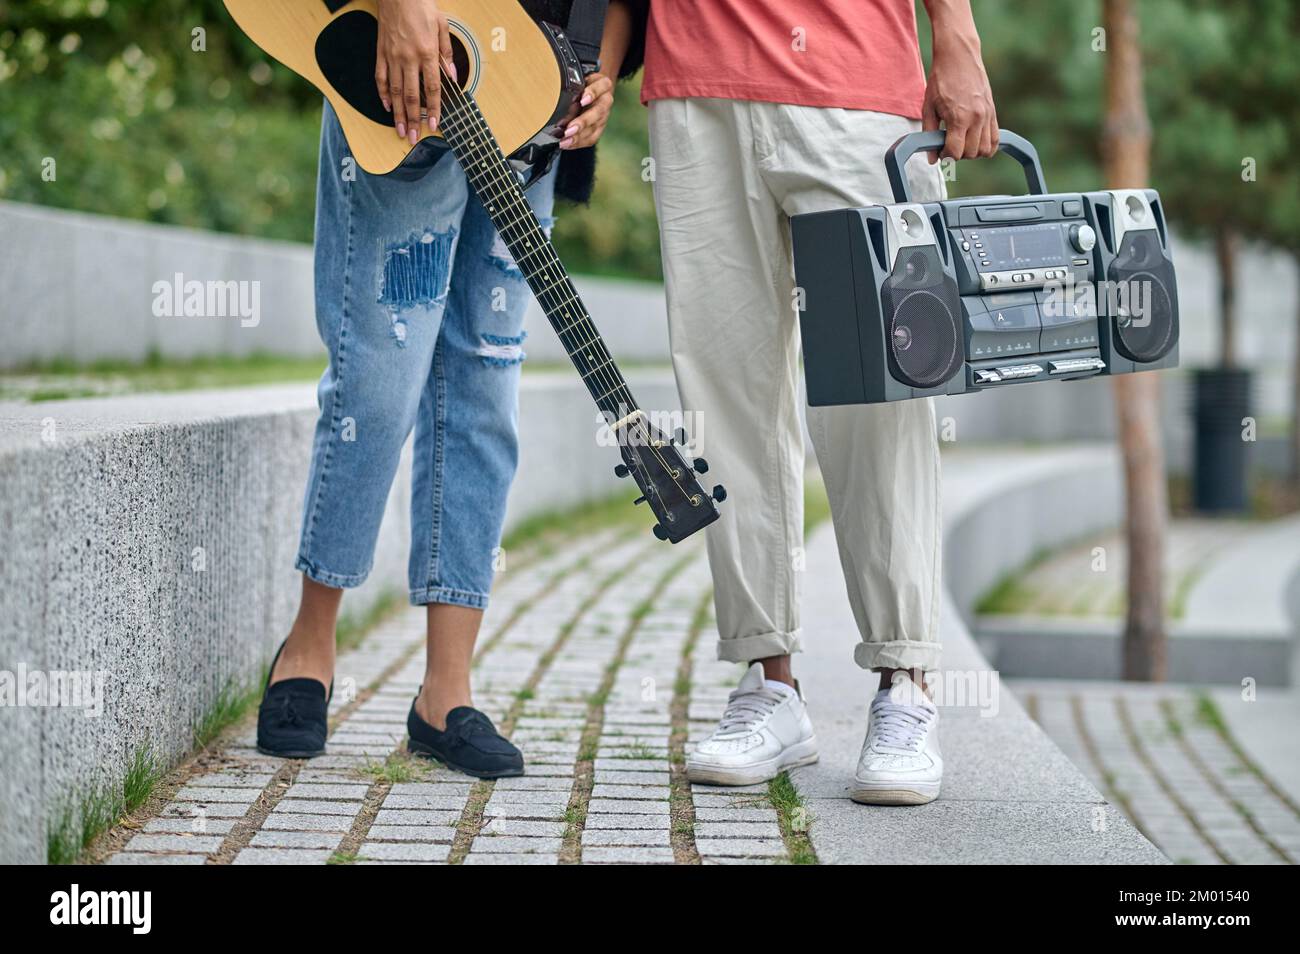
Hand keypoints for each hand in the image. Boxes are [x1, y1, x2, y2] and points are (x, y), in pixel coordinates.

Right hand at [375, 0, 455, 145]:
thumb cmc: (421, 6)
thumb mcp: (442, 26)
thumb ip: (447, 52)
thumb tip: (451, 75)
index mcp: (427, 53)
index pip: (432, 88)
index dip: (434, 109)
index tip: (435, 125)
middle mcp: (409, 58)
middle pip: (412, 96)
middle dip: (413, 120)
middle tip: (412, 137)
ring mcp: (393, 56)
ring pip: (396, 91)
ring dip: (398, 113)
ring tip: (399, 130)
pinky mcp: (381, 52)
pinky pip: (381, 78)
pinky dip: (383, 93)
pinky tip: (387, 106)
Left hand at [558, 72, 614, 149]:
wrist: (593, 92)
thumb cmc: (582, 84)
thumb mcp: (578, 79)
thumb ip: (572, 86)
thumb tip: (557, 98)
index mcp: (603, 84)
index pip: (601, 86)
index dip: (592, 93)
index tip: (582, 100)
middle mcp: (606, 101)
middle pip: (598, 112)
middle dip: (583, 122)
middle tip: (569, 129)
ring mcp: (604, 116)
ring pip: (594, 128)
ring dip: (578, 136)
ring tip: (564, 141)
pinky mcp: (599, 129)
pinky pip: (591, 138)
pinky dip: (578, 142)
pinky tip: (566, 144)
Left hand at [921, 27, 997, 162]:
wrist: (959, 57)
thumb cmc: (941, 80)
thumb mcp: (928, 107)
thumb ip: (929, 134)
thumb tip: (932, 159)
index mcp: (958, 118)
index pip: (956, 152)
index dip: (945, 156)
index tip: (940, 150)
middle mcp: (976, 118)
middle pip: (971, 153)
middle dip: (958, 154)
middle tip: (949, 144)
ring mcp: (987, 115)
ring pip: (985, 150)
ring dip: (972, 152)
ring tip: (962, 142)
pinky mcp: (993, 111)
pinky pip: (996, 139)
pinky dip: (987, 146)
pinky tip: (975, 141)